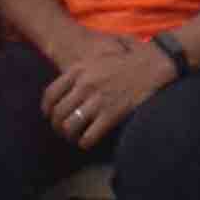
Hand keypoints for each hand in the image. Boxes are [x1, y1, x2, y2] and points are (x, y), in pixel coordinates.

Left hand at [43, 34, 176, 146]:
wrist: (153, 65)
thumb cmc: (128, 59)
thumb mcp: (98, 57)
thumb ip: (81, 70)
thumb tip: (67, 82)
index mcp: (78, 70)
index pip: (50, 94)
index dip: (47, 109)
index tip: (50, 115)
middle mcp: (84, 85)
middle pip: (58, 113)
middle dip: (57, 126)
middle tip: (63, 130)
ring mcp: (97, 100)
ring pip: (70, 127)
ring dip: (69, 136)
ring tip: (74, 138)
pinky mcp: (111, 114)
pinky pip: (88, 136)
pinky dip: (85, 143)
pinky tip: (87, 142)